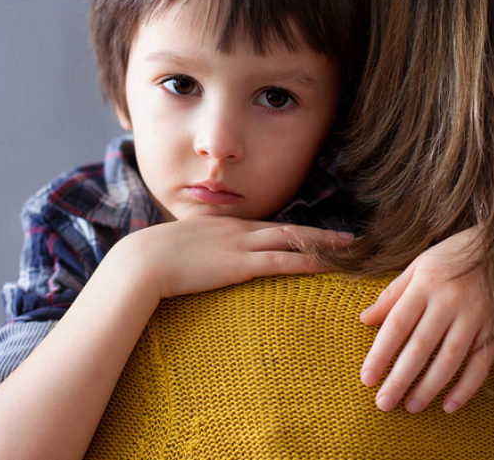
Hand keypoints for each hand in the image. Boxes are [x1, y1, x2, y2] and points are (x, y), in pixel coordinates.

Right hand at [113, 216, 352, 298]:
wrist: (141, 261)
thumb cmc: (150, 261)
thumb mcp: (176, 251)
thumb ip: (193, 255)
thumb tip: (194, 266)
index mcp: (222, 226)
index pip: (266, 228)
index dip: (292, 233)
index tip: (313, 237)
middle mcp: (237, 229)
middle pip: (288, 229)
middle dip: (320, 234)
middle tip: (350, 238)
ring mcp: (240, 244)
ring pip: (293, 240)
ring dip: (324, 244)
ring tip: (351, 248)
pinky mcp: (240, 264)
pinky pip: (283, 261)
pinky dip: (309, 261)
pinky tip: (329, 265)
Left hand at [359, 227, 493, 413]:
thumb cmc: (450, 256)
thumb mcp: (416, 267)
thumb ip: (391, 295)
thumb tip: (365, 319)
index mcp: (424, 285)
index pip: (396, 326)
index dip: (380, 354)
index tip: (366, 378)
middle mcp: (449, 302)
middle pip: (420, 347)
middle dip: (400, 378)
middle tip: (383, 403)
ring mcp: (475, 317)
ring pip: (450, 359)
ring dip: (429, 387)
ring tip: (411, 407)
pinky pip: (481, 363)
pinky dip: (467, 387)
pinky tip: (450, 405)